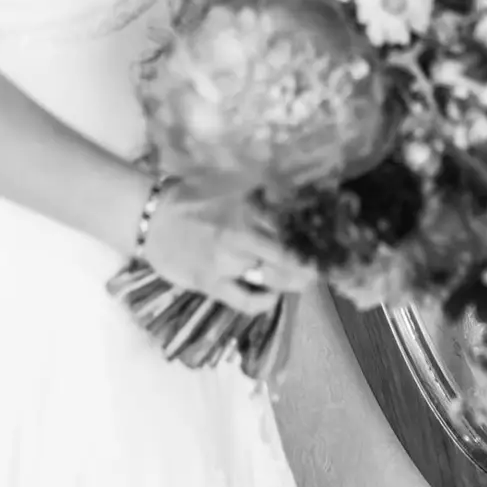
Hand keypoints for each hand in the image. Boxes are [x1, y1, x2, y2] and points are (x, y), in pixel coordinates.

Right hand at [137, 180, 316, 314]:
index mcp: (251, 207)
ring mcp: (227, 263)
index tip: (334, 240)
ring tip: (304, 279)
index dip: (318, 235)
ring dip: (295, 281)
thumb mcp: (235, 185)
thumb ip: (267, 193)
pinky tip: (272, 295)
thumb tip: (304, 194)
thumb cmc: (196, 198)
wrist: (152, 217)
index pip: (296, 225)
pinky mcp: (210, 284)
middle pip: (293, 255)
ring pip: (275, 278)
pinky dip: (266, 301)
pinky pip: (248, 300)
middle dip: (313, 263)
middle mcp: (242, 235)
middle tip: (323, 264)